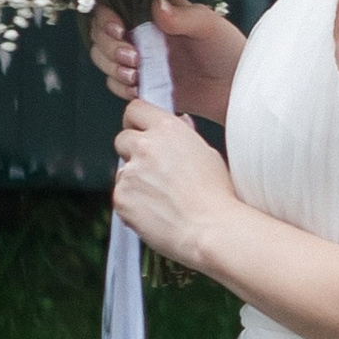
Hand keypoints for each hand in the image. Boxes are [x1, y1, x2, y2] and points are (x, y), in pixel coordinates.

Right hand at [88, 0, 248, 116]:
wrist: (236, 90)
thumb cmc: (228, 50)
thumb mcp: (210, 26)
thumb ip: (182, 16)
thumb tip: (155, 5)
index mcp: (154, 13)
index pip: (114, 7)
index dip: (107, 18)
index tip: (120, 31)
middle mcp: (142, 34)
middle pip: (101, 35)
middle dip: (109, 48)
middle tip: (134, 60)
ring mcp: (141, 60)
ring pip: (104, 60)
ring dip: (112, 68)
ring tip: (136, 75)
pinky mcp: (143, 84)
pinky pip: (117, 84)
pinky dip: (121, 87)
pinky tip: (138, 88)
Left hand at [110, 99, 236, 267]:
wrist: (211, 229)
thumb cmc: (217, 196)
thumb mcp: (207, 154)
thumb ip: (184, 136)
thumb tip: (178, 123)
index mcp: (168, 130)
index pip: (135, 109)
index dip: (136, 121)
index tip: (139, 131)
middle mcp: (145, 146)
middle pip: (122, 139)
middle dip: (132, 152)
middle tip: (152, 171)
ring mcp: (130, 172)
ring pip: (122, 172)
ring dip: (134, 181)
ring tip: (162, 199)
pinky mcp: (121, 197)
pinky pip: (121, 197)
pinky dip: (133, 205)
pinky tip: (156, 213)